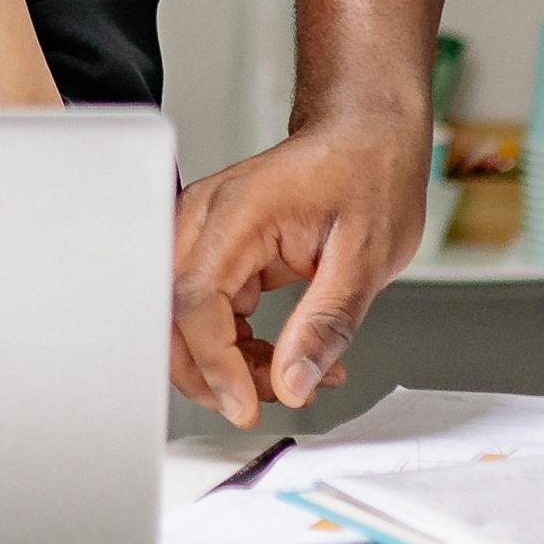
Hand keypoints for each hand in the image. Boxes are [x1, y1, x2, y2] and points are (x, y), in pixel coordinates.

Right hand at [170, 110, 430, 427]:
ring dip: (228, 365)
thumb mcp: (366, 256)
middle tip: (263, 402)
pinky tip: (284, 358)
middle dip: (211, 374)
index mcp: (239, 211)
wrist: (369, 139)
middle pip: (173, 315)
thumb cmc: (370, 175)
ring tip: (296, 377)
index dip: (214, 363)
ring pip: (186, 322)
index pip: (195, 299)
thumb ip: (326, 323)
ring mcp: (207, 235)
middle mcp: (207, 218)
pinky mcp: (218, 253)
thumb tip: (295, 383)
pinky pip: (209, 315)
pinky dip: (239, 349)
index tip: (246, 405)